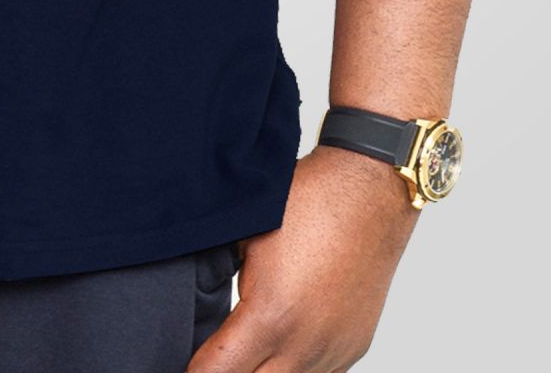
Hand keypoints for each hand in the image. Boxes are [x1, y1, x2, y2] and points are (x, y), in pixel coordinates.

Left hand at [186, 145, 418, 369]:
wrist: (368, 195)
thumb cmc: (307, 205)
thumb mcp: (244, 239)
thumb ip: (219, 282)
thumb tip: (195, 307)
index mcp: (270, 318)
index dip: (194, 371)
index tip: (182, 363)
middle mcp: (304, 346)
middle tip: (214, 355)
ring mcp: (333, 352)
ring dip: (263, 370)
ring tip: (244, 349)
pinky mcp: (352, 349)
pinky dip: (292, 366)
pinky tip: (279, 342)